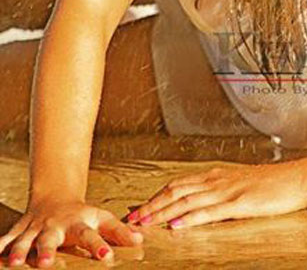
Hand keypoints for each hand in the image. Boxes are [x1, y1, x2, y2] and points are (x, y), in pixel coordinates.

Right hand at [0, 199, 143, 266]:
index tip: (106, 257)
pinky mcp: (21, 231)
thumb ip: (118, 231)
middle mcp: (56, 226)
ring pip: (26, 240)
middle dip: (49, 250)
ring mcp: (36, 229)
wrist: (56, 197)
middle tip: (48, 263)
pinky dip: (0, 248)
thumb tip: (140, 240)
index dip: (99, 245)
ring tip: (15, 264)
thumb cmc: (82, 214)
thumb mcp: (101, 218)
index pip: (91, 235)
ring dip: (20, 251)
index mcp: (79, 224)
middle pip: (52, 238)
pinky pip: (7, 240)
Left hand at [127, 162, 306, 228]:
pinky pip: (209, 212)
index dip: (156, 195)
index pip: (178, 184)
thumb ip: (219, 191)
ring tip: (145, 223)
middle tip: (132, 218)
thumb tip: (199, 203)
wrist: (296, 179)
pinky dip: (189, 219)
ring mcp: (227, 191)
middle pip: (176, 191)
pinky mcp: (239, 204)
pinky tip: (177, 225)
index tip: (138, 207)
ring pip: (187, 201)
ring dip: (163, 212)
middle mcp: (217, 180)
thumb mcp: (240, 184)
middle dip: (152, 205)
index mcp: (216, 175)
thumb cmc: (271, 184)